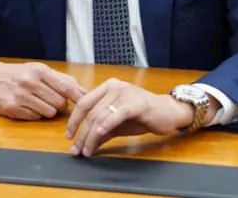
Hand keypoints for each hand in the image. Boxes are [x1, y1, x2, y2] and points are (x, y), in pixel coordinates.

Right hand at [0, 60, 85, 119]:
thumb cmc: (20, 74)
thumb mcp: (39, 70)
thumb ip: (62, 79)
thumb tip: (83, 91)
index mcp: (39, 71)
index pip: (65, 86)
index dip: (78, 96)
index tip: (88, 103)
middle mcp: (29, 82)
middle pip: (60, 103)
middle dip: (60, 104)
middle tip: (52, 99)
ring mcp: (20, 96)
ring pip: (49, 113)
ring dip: (48, 110)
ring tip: (39, 102)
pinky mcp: (12, 109)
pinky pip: (35, 118)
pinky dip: (35, 114)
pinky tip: (28, 106)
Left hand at [65, 78, 193, 156]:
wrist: (169, 112)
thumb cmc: (142, 116)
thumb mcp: (117, 124)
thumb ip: (101, 131)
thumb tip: (84, 146)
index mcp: (107, 87)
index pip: (84, 102)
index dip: (74, 120)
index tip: (69, 136)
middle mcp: (114, 86)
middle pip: (90, 112)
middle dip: (81, 133)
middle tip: (76, 150)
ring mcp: (126, 93)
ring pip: (101, 115)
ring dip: (91, 136)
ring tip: (87, 150)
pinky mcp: (137, 103)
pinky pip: (117, 114)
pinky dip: (106, 125)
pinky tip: (99, 135)